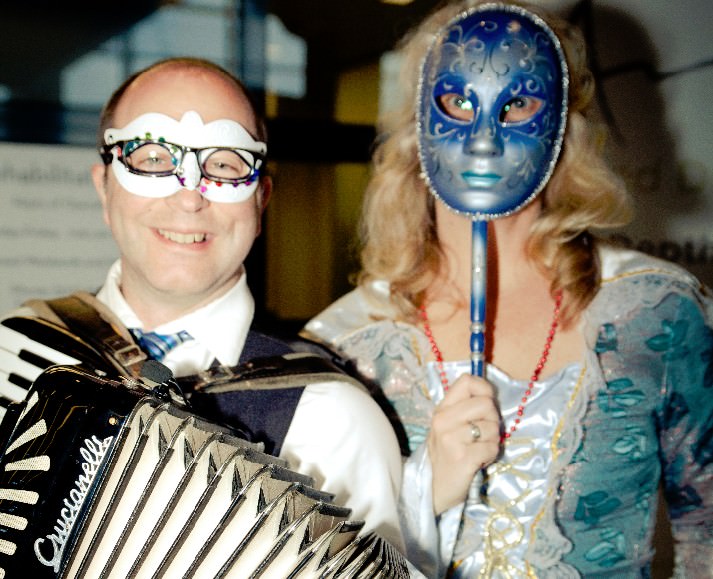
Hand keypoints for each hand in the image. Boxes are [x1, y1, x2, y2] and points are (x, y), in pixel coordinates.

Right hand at [428, 374, 500, 513]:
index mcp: (442, 409)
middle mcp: (444, 420)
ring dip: (492, 440)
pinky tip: (479, 460)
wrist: (433, 489)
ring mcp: (452, 439)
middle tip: (483, 434)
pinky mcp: (463, 458)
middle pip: (485, 403)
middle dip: (493, 419)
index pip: (467, 381)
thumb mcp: (447, 427)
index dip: (484, 389)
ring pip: (492, 427)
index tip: (486, 404)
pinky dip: (491, 455)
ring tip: (479, 449)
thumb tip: (490, 396)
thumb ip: (464, 410)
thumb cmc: (445, 455)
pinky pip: (492, 448)